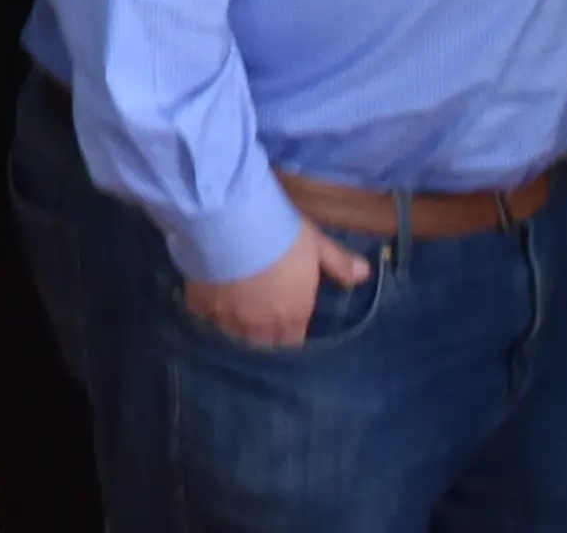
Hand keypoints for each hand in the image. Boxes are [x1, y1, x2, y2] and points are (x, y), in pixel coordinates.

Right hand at [182, 222, 370, 349]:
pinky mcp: (200, 305)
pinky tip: (207, 303)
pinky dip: (207, 314)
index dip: (289, 335)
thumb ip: (339, 264)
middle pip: (262, 346)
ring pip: (232, 338)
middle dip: (263, 338)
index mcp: (291, 315)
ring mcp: (227, 318)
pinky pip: (204, 318)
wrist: (232, 220)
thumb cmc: (281, 234)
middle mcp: (260, 326)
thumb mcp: (317, 245)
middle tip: (259, 323)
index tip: (286, 326)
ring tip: (233, 317)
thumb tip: (366, 274)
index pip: (292, 344)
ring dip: (235, 329)